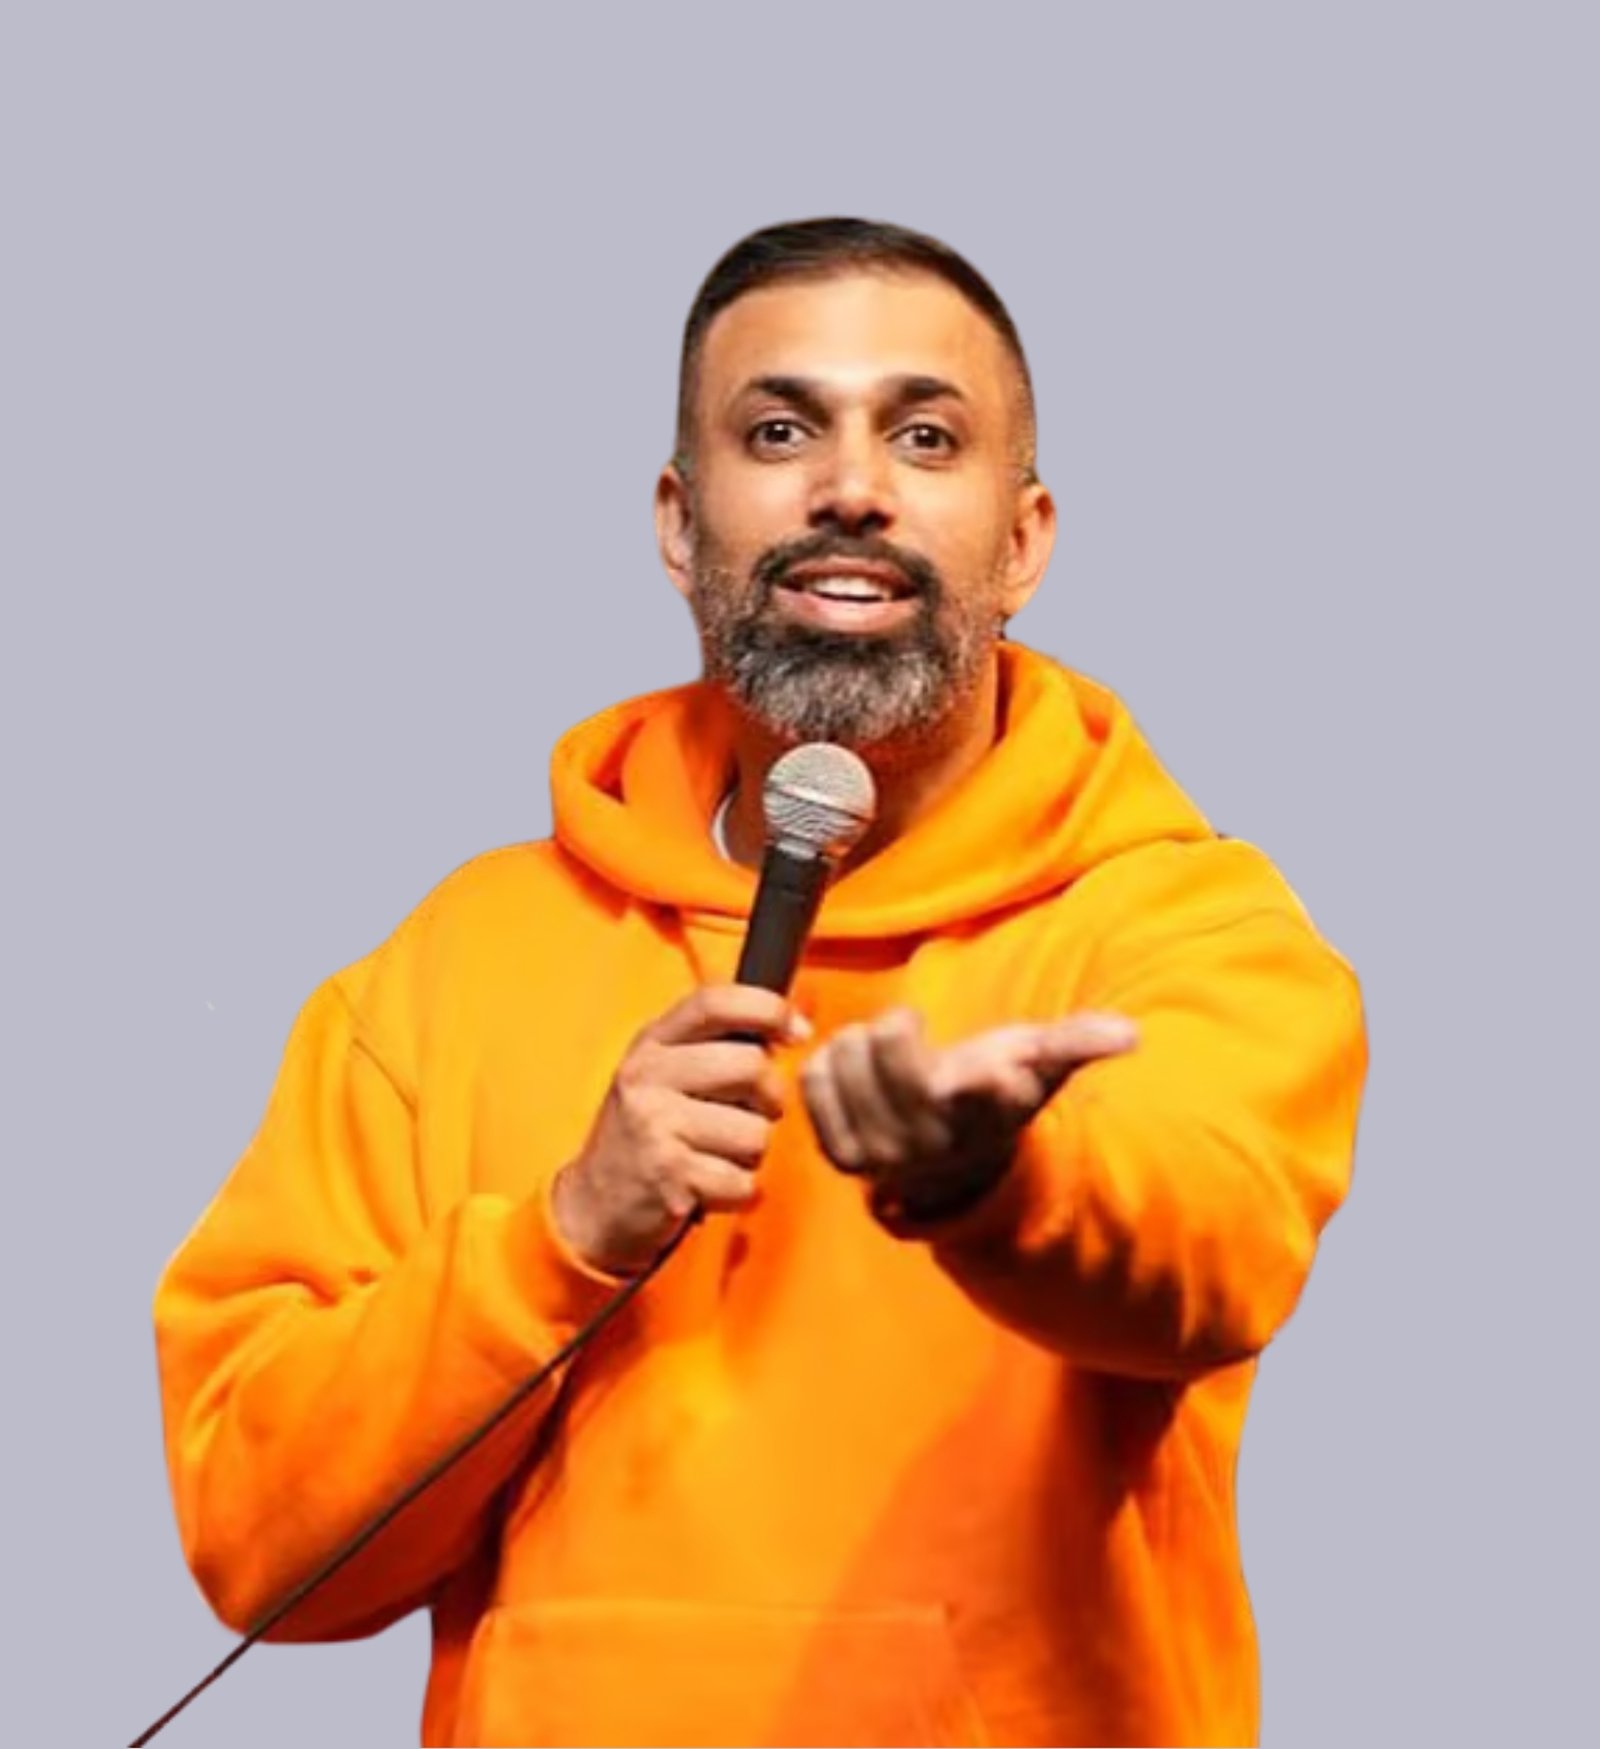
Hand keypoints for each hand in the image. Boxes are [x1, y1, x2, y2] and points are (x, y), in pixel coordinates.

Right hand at [551, 985, 809, 1275]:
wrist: (593, 1206)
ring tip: (714, 1157)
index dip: (767, 1008)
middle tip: (746, 1116)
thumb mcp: (665, 1075)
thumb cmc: (649, 1134)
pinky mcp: (670, 1176)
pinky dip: (737, 1193)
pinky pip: (744, 1182)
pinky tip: (707, 1188)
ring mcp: (656, 1125)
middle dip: (767, 1099)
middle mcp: (648, 1077)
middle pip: (752, 1066)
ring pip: (756, 1133)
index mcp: (651, 1044)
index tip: (798, 1030)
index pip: (714, 1003)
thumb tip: (792, 1027)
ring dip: (749, 1155)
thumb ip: (715, 1046)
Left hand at [799, 1007, 1138, 1223]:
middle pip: (892, 1050)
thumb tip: (1131, 1034)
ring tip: (881, 1054)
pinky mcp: (840, 1154)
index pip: (983, 1096)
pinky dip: (826, 1061)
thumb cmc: (997, 1095)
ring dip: (859, 1040)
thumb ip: (1079, 1043)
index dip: (982, 1080)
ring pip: (847, 1056)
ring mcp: (883, 1152)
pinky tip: (851, 1067)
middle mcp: (934, 1138)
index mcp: (988, 1113)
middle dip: (898, 1025)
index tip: (981, 1072)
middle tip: (909, 1030)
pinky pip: (813, 1079)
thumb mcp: (1040, 1066)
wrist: (953, 1167)